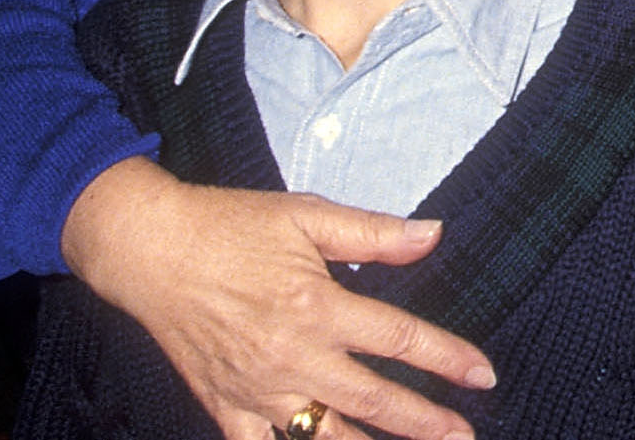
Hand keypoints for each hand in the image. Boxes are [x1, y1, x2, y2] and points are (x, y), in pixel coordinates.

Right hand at [60, 155, 492, 439]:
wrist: (150, 250)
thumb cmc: (230, 226)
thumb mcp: (307, 216)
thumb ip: (374, 233)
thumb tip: (434, 234)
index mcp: (318, 307)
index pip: (399, 339)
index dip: (447, 358)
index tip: (483, 375)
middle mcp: (292, 356)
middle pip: (373, 400)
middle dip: (424, 422)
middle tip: (465, 435)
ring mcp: (256, 388)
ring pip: (322, 436)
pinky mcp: (224, 406)